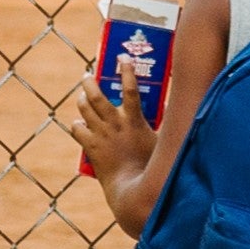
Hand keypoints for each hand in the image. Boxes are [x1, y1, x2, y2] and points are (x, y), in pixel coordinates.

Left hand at [77, 57, 158, 196]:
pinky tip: (79, 123)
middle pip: (96, 95)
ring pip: (84, 108)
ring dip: (82, 99)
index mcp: (134, 121)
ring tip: (83, 95)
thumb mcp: (161, 143)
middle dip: (90, 82)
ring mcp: (100, 135)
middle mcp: (114, 125)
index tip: (122, 58)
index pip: (130, 89)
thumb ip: (165, 125)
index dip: (126, 71)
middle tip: (88, 75)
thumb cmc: (150, 168)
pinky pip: (76, 129)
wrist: (130, 190)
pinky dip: (77, 124)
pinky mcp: (90, 147)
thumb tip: (172, 112)